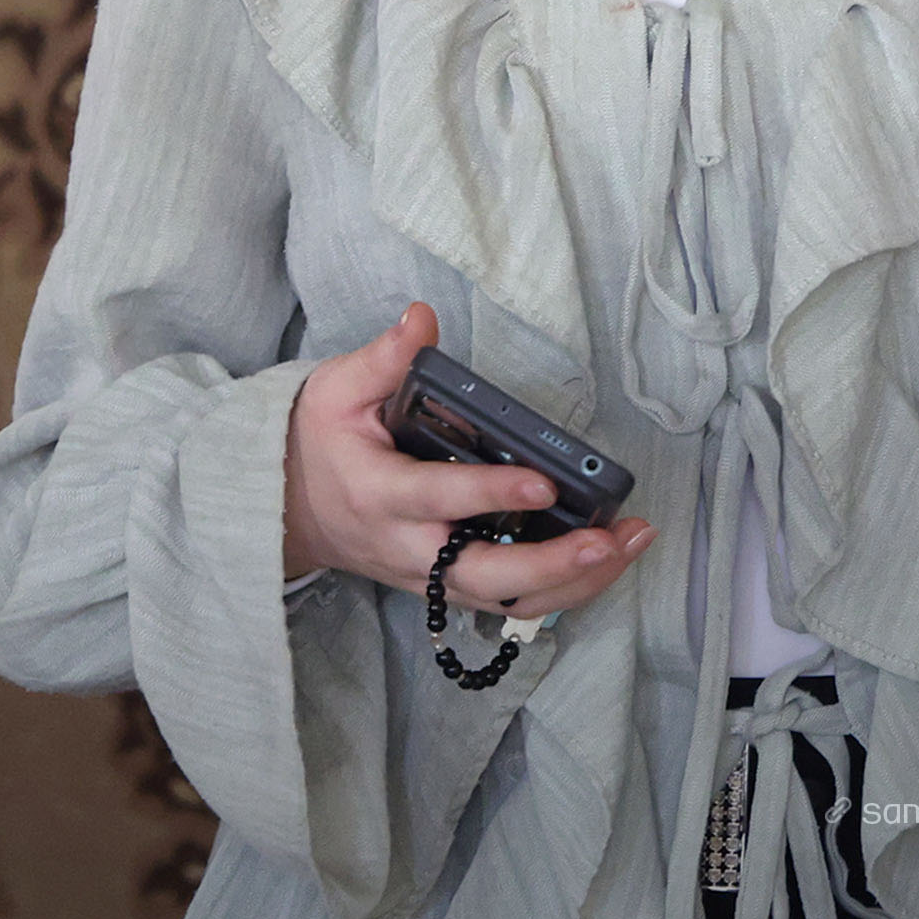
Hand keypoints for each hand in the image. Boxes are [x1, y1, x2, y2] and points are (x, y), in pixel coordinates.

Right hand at [281, 301, 655, 619]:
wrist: (290, 510)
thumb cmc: (320, 443)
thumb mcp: (336, 390)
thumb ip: (383, 358)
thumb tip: (421, 317)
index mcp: (378, 494)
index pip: (439, 499)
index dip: (492, 494)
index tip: (543, 483)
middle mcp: (408, 547)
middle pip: (484, 575)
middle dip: (551, 563)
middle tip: (606, 538)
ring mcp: (430, 576)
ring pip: (506, 598)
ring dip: (574, 581)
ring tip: (628, 543)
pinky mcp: (449, 586)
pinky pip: (509, 601)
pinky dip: (563, 588)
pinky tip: (608, 558)